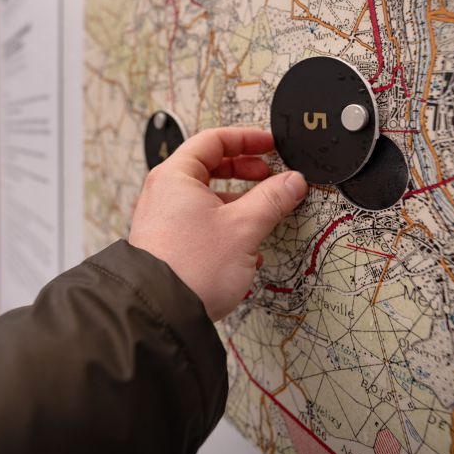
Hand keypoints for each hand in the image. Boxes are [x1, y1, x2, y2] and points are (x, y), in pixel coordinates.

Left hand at [128, 127, 307, 320]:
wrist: (161, 314)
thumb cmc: (190, 268)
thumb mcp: (243, 227)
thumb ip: (272, 199)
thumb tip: (292, 181)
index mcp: (175, 176)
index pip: (213, 140)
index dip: (247, 139)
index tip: (270, 144)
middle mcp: (164, 194)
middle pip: (209, 167)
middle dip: (245, 170)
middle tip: (269, 175)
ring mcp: (163, 220)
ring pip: (207, 198)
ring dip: (239, 202)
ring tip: (263, 213)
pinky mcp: (168, 244)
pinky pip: (200, 223)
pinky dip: (226, 225)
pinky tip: (247, 247)